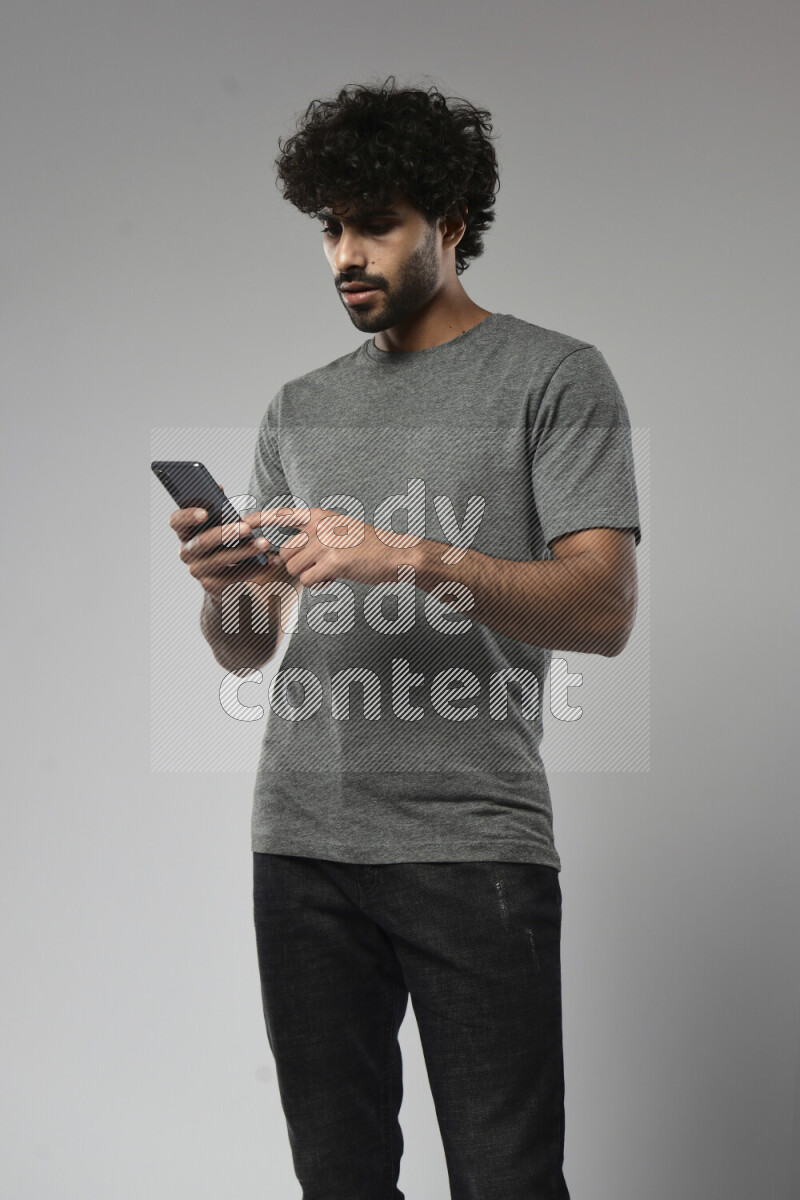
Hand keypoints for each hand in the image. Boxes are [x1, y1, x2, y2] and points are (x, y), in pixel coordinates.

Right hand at [170, 502, 292, 602]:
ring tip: (265, 544)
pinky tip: (272, 561)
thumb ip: (217, 507)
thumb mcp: (220, 523)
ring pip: (221, 560)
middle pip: (202, 542)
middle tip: (247, 528)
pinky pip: (235, 577)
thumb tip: (218, 487)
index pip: (176, 521)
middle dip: (225, 534)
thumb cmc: (224, 540)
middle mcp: (186, 552)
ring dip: (245, 551)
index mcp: (185, 531)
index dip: (187, 516)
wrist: (225, 577)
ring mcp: (197, 570)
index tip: (205, 513)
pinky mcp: (211, 586)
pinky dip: (256, 568)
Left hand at [259, 505, 422, 588]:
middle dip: (295, 566)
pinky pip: (309, 580)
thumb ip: (313, 536)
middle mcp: (319, 527)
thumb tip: (287, 554)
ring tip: (329, 571)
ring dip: (308, 575)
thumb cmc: (367, 545)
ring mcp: (325, 544)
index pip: (281, 515)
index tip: (240, 522)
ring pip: (294, 568)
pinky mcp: (333, 562)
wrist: (395, 554)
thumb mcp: (338, 530)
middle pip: (285, 552)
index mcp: (319, 516)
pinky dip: (319, 584)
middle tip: (316, 567)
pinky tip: (334, 578)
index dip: (258, 519)